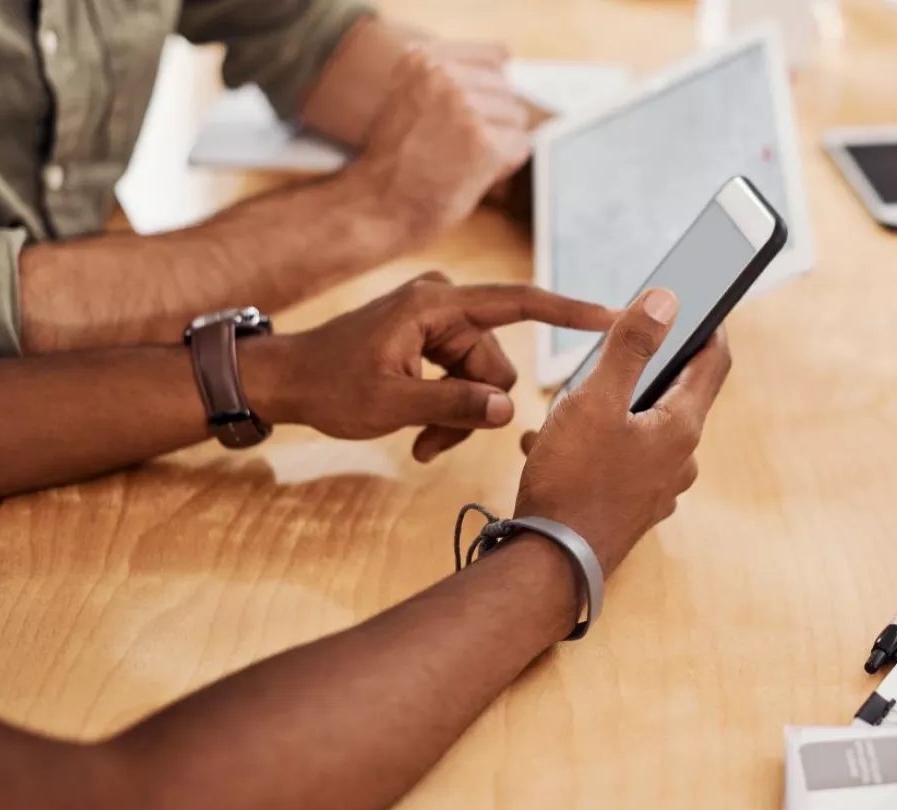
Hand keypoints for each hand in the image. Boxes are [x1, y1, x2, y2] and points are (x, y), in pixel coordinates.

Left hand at [244, 272, 614, 461]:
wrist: (284, 381)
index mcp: (436, 304)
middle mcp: (444, 304)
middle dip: (476, 408)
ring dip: (460, 417)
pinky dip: (449, 410)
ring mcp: (439, 323)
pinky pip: (465, 380)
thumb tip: (507, 413)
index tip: (612, 315)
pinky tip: (421, 434)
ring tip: (424, 443)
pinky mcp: (433, 341)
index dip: (569, 311)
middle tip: (436, 444)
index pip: (519, 302)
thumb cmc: (328, 386)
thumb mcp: (391, 403)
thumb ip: (454, 406)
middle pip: (498, 363)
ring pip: (484, 379)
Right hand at [350, 42, 529, 244]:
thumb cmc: (396, 161)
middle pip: (506, 91)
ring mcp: (465, 108)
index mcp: (424, 59)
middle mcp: (444, 76)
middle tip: (458, 147)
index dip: (490, 91)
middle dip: (493, 121)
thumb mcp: (409, 97)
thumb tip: (503, 63)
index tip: (469, 115)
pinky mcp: (484, 144)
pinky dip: (504, 165)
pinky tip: (473, 174)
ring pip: (516, 118)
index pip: (496, 57)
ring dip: (499, 143)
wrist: (378, 206)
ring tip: (462, 160)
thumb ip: (447, 78)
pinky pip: (520, 146)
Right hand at [513, 289, 732, 574]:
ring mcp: (657, 488)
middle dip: (639, 370)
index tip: (701, 301)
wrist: (550, 564)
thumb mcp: (596, 400)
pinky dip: (590, 444)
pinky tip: (549, 445)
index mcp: (681, 427)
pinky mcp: (631, 508)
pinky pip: (618, 460)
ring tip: (561, 409)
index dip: (709, 326)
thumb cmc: (573, 481)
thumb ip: (632, 346)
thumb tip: (667, 301)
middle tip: (606, 355)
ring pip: (638, 429)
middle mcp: (679, 460)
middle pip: (673, 395)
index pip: (713, 363)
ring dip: (605, 409)